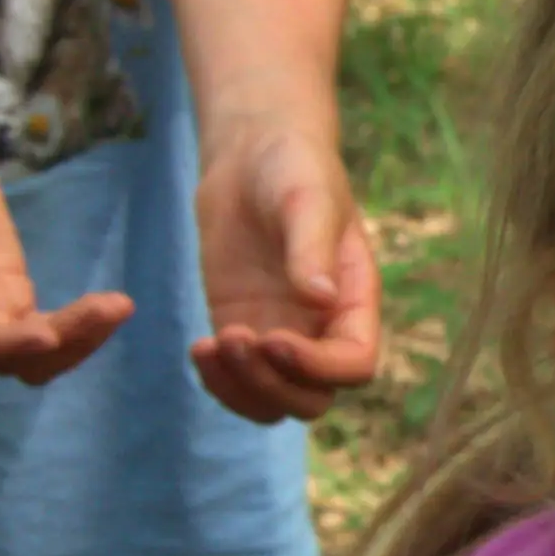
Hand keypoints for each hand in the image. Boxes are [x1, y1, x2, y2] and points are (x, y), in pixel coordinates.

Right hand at [0, 118, 137, 383]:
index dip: (0, 344)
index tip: (47, 333)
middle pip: (4, 358)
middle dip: (58, 344)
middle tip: (109, 309)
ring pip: (32, 353)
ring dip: (76, 340)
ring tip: (119, 307)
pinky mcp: (8, 294)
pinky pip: (47, 328)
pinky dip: (79, 324)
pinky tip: (115, 306)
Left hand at [189, 116, 380, 422]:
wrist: (254, 154)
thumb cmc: (294, 168)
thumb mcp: (306, 198)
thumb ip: (311, 246)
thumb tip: (322, 299)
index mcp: (355, 302)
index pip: (355, 364)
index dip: (319, 368)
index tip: (274, 339)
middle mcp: (323, 330)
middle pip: (311, 398)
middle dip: (271, 383)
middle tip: (235, 337)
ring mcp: (281, 334)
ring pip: (272, 401)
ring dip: (240, 390)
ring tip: (211, 345)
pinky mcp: (241, 330)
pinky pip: (235, 381)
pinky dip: (216, 380)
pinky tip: (199, 348)